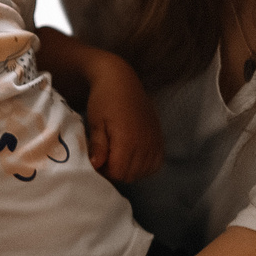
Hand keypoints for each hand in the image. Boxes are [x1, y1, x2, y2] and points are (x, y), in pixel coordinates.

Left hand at [82, 54, 165, 183]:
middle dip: (115, 172)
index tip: (96, 161)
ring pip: (143, 172)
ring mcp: (155, 141)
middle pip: (130, 175)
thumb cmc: (104, 100)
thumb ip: (98, 146)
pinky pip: (156, 164)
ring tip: (117, 156)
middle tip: (104, 159)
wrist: (122, 81)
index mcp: (127, 140)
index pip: (118, 173)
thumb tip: (97, 166)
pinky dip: (145, 166)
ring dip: (129, 170)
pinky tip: (133, 157)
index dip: (104, 172)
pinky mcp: (160, 139)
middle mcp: (145, 143)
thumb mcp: (96, 122)